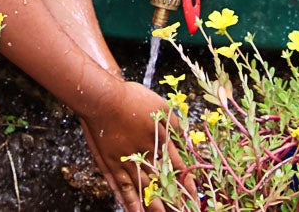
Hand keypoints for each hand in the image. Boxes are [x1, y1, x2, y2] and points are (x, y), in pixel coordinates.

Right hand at [79, 80, 195, 211]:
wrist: (104, 98)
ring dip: (153, 206)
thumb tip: (187, 136)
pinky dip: (129, 201)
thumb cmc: (131, 98)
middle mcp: (146, 154)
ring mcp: (128, 161)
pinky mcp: (112, 164)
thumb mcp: (160, 104)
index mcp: (159, 140)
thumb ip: (174, 122)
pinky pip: (123, 187)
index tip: (194, 196)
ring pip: (144, 189)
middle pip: (162, 182)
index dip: (186, 182)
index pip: (177, 166)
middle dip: (172, 200)